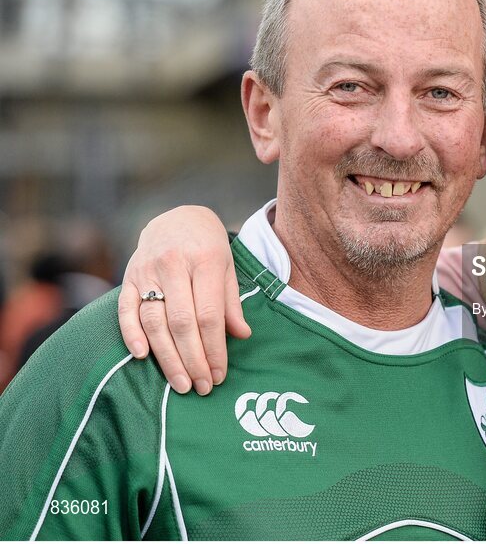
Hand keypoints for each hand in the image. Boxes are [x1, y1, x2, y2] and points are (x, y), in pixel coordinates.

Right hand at [117, 206, 250, 394]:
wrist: (177, 217)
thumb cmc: (208, 247)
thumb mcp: (228, 267)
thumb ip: (230, 302)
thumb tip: (241, 336)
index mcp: (205, 261)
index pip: (209, 315)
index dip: (214, 349)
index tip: (219, 374)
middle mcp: (174, 265)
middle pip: (182, 322)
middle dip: (193, 359)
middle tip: (202, 387)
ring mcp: (147, 270)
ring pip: (154, 321)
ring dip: (167, 357)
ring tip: (180, 383)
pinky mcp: (128, 276)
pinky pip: (125, 309)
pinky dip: (131, 334)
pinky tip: (142, 357)